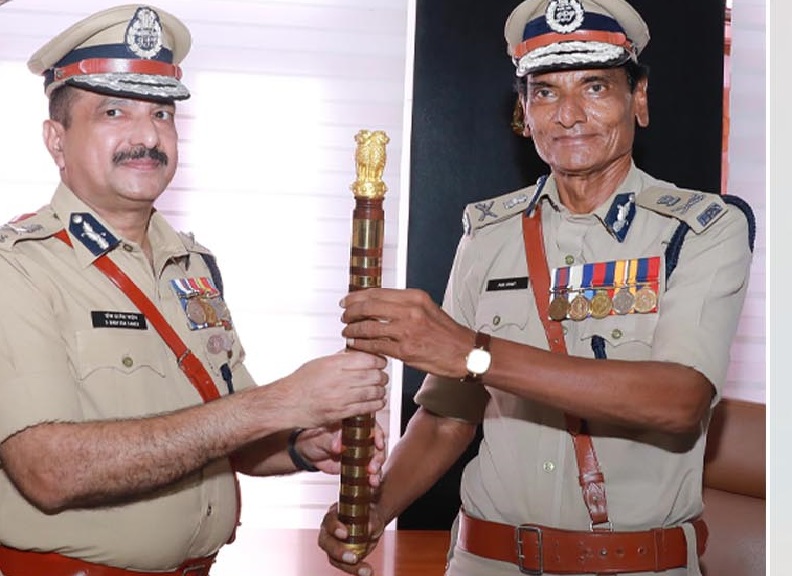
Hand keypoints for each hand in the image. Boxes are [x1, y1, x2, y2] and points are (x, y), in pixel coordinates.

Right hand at [274, 350, 388, 428]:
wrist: (286, 403)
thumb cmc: (300, 382)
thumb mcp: (319, 363)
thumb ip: (339, 358)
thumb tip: (355, 352)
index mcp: (334, 364)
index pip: (368, 359)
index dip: (379, 361)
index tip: (381, 362)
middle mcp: (340, 379)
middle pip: (374, 375)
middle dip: (382, 376)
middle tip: (382, 376)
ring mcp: (341, 397)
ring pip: (373, 392)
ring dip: (381, 390)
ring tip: (380, 389)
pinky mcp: (341, 412)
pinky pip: (366, 407)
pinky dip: (376, 404)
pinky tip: (377, 402)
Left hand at [296, 421, 386, 484]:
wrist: (307, 455)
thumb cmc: (313, 440)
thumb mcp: (320, 438)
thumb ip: (330, 440)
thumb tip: (338, 445)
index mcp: (352, 425)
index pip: (370, 426)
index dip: (377, 434)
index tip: (378, 443)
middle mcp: (359, 437)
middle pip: (376, 445)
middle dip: (378, 457)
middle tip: (372, 467)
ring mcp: (360, 451)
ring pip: (375, 459)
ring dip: (377, 469)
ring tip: (373, 479)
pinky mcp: (358, 465)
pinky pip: (368, 471)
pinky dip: (372, 478)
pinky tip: (371, 483)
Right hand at [318, 502, 384, 575]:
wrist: (371, 522)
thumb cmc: (367, 514)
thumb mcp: (373, 514)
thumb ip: (371, 520)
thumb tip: (369, 529)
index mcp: (335, 514)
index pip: (330, 520)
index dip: (335, 527)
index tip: (344, 534)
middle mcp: (329, 530)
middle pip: (326, 542)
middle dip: (338, 551)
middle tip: (353, 558)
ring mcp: (333, 545)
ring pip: (334, 558)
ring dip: (350, 567)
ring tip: (365, 571)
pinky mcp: (340, 557)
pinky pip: (345, 566)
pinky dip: (357, 570)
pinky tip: (367, 572)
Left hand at [340, 288, 473, 377]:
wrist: (466, 353)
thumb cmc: (448, 334)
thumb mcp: (427, 309)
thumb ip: (405, 306)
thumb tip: (380, 305)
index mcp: (414, 297)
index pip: (377, 292)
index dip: (357, 297)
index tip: (347, 300)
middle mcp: (410, 310)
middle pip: (369, 306)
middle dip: (351, 312)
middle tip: (343, 316)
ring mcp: (407, 330)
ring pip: (369, 326)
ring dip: (353, 329)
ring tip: (347, 332)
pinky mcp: (405, 350)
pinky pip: (375, 345)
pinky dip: (361, 345)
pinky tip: (355, 345)